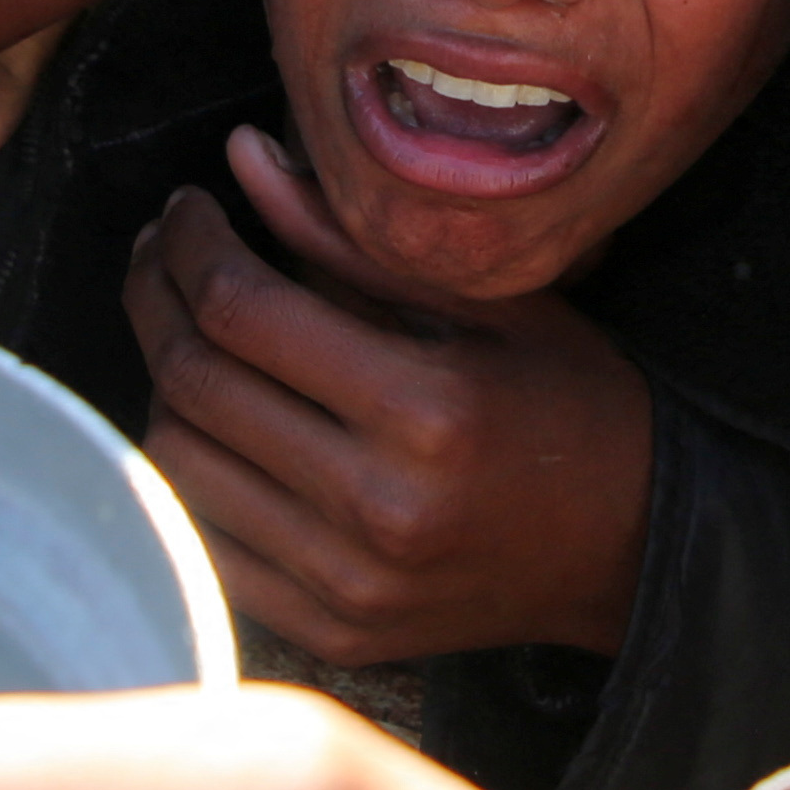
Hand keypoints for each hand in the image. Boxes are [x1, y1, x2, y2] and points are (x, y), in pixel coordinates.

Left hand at [126, 128, 653, 663]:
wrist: (634, 549)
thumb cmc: (574, 403)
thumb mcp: (491, 302)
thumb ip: (355, 238)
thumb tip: (242, 158)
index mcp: (426, 409)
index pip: (243, 310)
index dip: (191, 245)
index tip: (189, 207)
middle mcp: (376, 507)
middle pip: (194, 385)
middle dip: (155, 297)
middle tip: (164, 250)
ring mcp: (346, 583)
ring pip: (179, 465)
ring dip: (162, 381)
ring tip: (189, 329)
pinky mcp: (329, 631)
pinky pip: (205, 542)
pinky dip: (186, 471)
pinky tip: (213, 419)